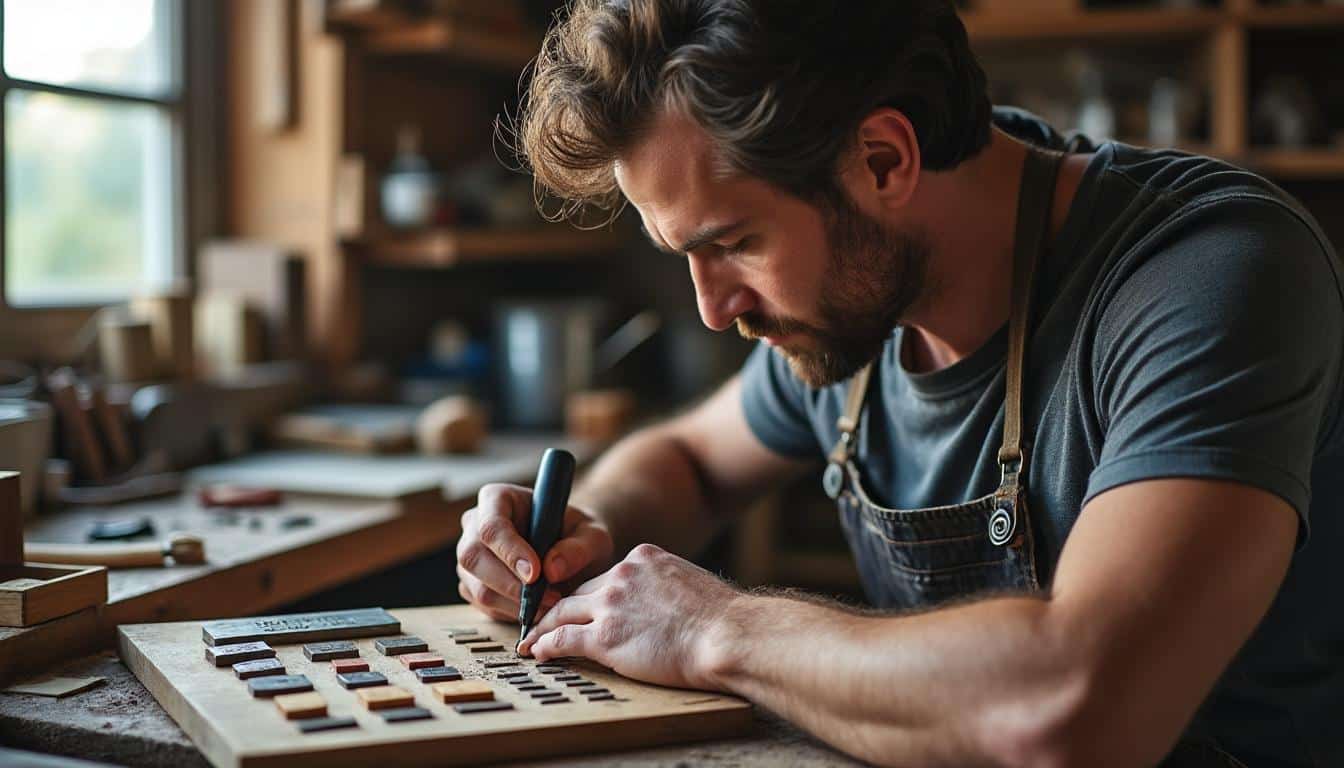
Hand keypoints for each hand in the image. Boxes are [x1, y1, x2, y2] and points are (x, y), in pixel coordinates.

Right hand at [456, 483, 614, 622]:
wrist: (572, 551)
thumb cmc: (579, 535)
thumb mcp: (592, 536)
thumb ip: (577, 549)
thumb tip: (551, 569)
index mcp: (498, 499)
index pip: (491, 525)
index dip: (510, 551)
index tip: (536, 574)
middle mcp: (475, 525)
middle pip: (473, 558)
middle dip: (510, 584)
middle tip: (549, 598)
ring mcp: (471, 557)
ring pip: (478, 588)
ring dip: (515, 603)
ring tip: (550, 603)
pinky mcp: (473, 585)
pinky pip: (484, 606)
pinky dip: (512, 613)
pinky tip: (538, 608)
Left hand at [518, 543, 741, 690]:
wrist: (725, 635)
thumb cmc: (722, 619)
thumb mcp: (691, 584)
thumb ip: (667, 588)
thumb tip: (667, 605)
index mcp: (644, 558)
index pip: (608, 577)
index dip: (593, 595)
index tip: (585, 607)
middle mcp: (622, 575)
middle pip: (580, 592)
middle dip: (560, 607)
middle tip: (544, 621)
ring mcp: (610, 604)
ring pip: (562, 612)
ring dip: (543, 627)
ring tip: (531, 640)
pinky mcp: (603, 637)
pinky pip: (562, 639)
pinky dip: (545, 645)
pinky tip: (537, 652)